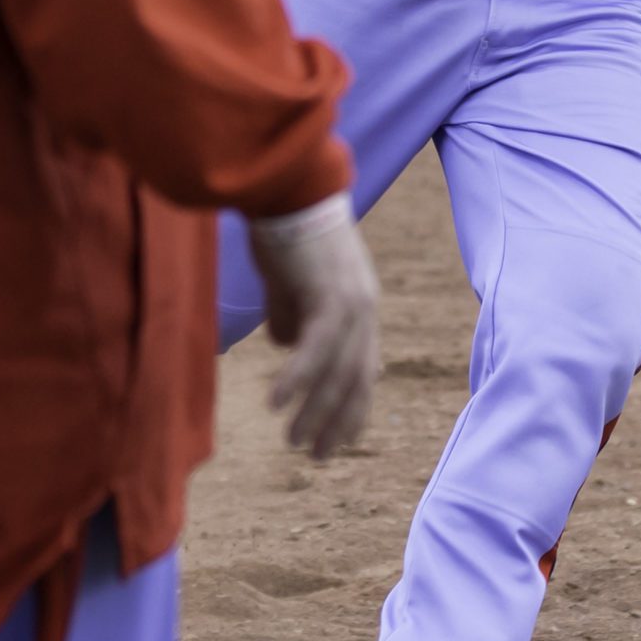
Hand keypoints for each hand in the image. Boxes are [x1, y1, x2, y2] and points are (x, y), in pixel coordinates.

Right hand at [250, 210, 381, 459]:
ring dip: (316, 413)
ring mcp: (352, 303)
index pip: (363, 367)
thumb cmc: (282, 224)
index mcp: (358, 303)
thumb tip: (286, 344)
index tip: (337, 439)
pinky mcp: (331, 296)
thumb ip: (291, 311)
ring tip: (296, 444)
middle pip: (356, 379)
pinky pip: (317, 351)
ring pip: (339, 373)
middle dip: (337, 422)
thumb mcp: (289, 279)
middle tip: (318, 457)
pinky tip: (277, 405)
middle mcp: (364, 308)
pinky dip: (297, 381)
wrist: (287, 184)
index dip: (351, 407)